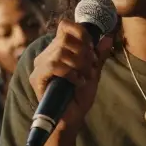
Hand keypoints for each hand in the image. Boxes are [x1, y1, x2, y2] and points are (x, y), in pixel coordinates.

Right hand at [30, 21, 114, 138]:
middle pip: (65, 38)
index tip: (92, 49)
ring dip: (78, 63)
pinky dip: (69, 72)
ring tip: (84, 77)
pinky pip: (53, 65)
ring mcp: (40, 65)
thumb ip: (99, 55)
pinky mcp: (37, 78)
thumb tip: (108, 38)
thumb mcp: (93, 72)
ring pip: (60, 50)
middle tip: (90, 67)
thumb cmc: (79, 96)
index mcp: (58, 49)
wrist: (71, 118)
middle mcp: (47, 54)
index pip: (65, 26)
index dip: (81, 33)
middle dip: (83, 52)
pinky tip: (76, 82)